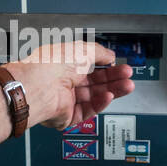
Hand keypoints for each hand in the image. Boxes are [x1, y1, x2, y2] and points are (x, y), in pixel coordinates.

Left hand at [8, 41, 134, 129]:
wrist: (38, 86)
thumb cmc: (50, 64)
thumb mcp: (82, 50)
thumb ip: (100, 52)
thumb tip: (110, 55)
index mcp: (65, 64)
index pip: (91, 67)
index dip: (107, 66)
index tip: (120, 65)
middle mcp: (64, 82)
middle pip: (96, 83)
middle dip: (114, 78)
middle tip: (128, 75)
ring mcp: (66, 99)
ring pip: (95, 97)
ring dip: (112, 90)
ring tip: (127, 85)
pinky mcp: (67, 116)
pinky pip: (88, 110)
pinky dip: (100, 103)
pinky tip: (109, 95)